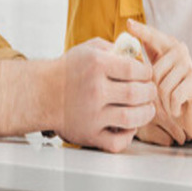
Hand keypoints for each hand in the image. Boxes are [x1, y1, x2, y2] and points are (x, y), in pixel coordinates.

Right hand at [56, 38, 155, 152]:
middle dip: (150, 92)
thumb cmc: (68, 70)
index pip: (135, 69)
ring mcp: (92, 115)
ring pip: (132, 118)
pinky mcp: (89, 135)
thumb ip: (114, 48)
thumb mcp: (89, 49)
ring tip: (147, 108)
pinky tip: (130, 125)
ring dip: (146, 113)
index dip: (146, 71)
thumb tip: (139, 54)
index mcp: (96, 65)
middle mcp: (94, 90)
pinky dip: (129, 135)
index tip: (146, 73)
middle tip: (150, 90)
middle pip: (137, 93)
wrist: (41, 93)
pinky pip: (117, 141)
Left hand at [128, 20, 191, 144]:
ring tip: (171, 104)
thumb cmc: (171, 97)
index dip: (141, 31)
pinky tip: (178, 109)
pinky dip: (172, 108)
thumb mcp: (157, 79)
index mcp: (168, 47)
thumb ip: (145, 65)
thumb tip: (125, 54)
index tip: (128, 24)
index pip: (152, 36)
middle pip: (152, 71)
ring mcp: (188, 64)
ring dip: (163, 102)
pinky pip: (173, 96)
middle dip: (153, 91)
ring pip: (162, 86)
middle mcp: (180, 51)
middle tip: (161, 100)